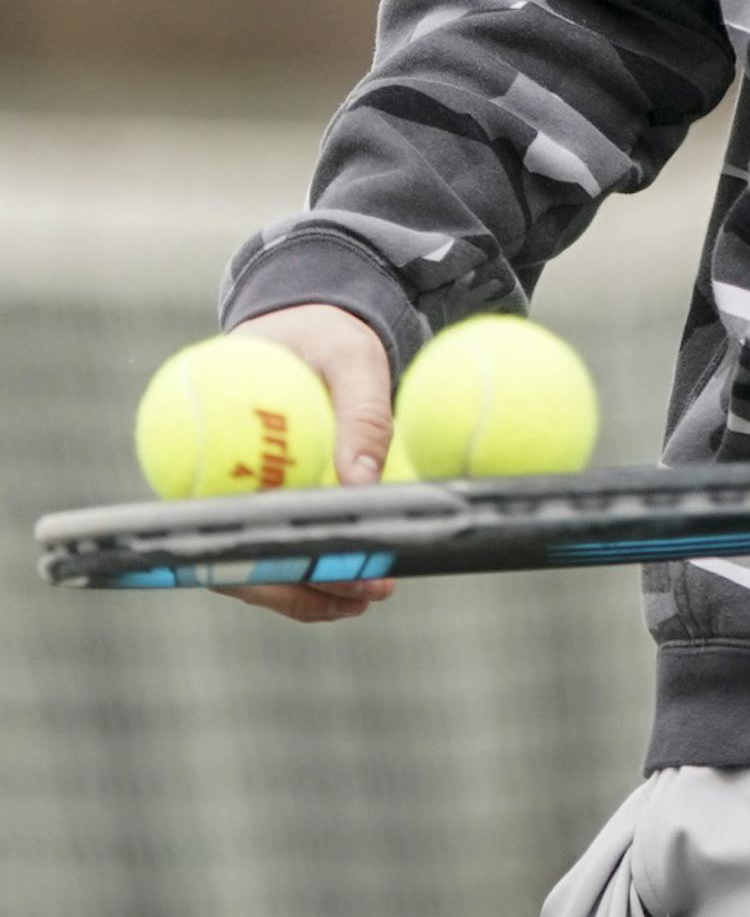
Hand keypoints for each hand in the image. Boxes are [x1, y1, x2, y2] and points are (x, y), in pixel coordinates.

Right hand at [212, 304, 400, 624]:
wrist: (310, 322)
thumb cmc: (323, 333)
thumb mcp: (349, 356)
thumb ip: (361, 411)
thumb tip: (363, 484)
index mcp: (209, 438)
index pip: (223, 515)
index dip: (266, 553)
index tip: (320, 566)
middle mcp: (209, 481)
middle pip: (238, 555)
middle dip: (298, 586)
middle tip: (364, 593)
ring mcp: (235, 500)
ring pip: (259, 564)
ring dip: (312, 589)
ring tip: (372, 594)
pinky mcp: (264, 508)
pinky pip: (283, 549)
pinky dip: (318, 571)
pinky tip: (363, 582)